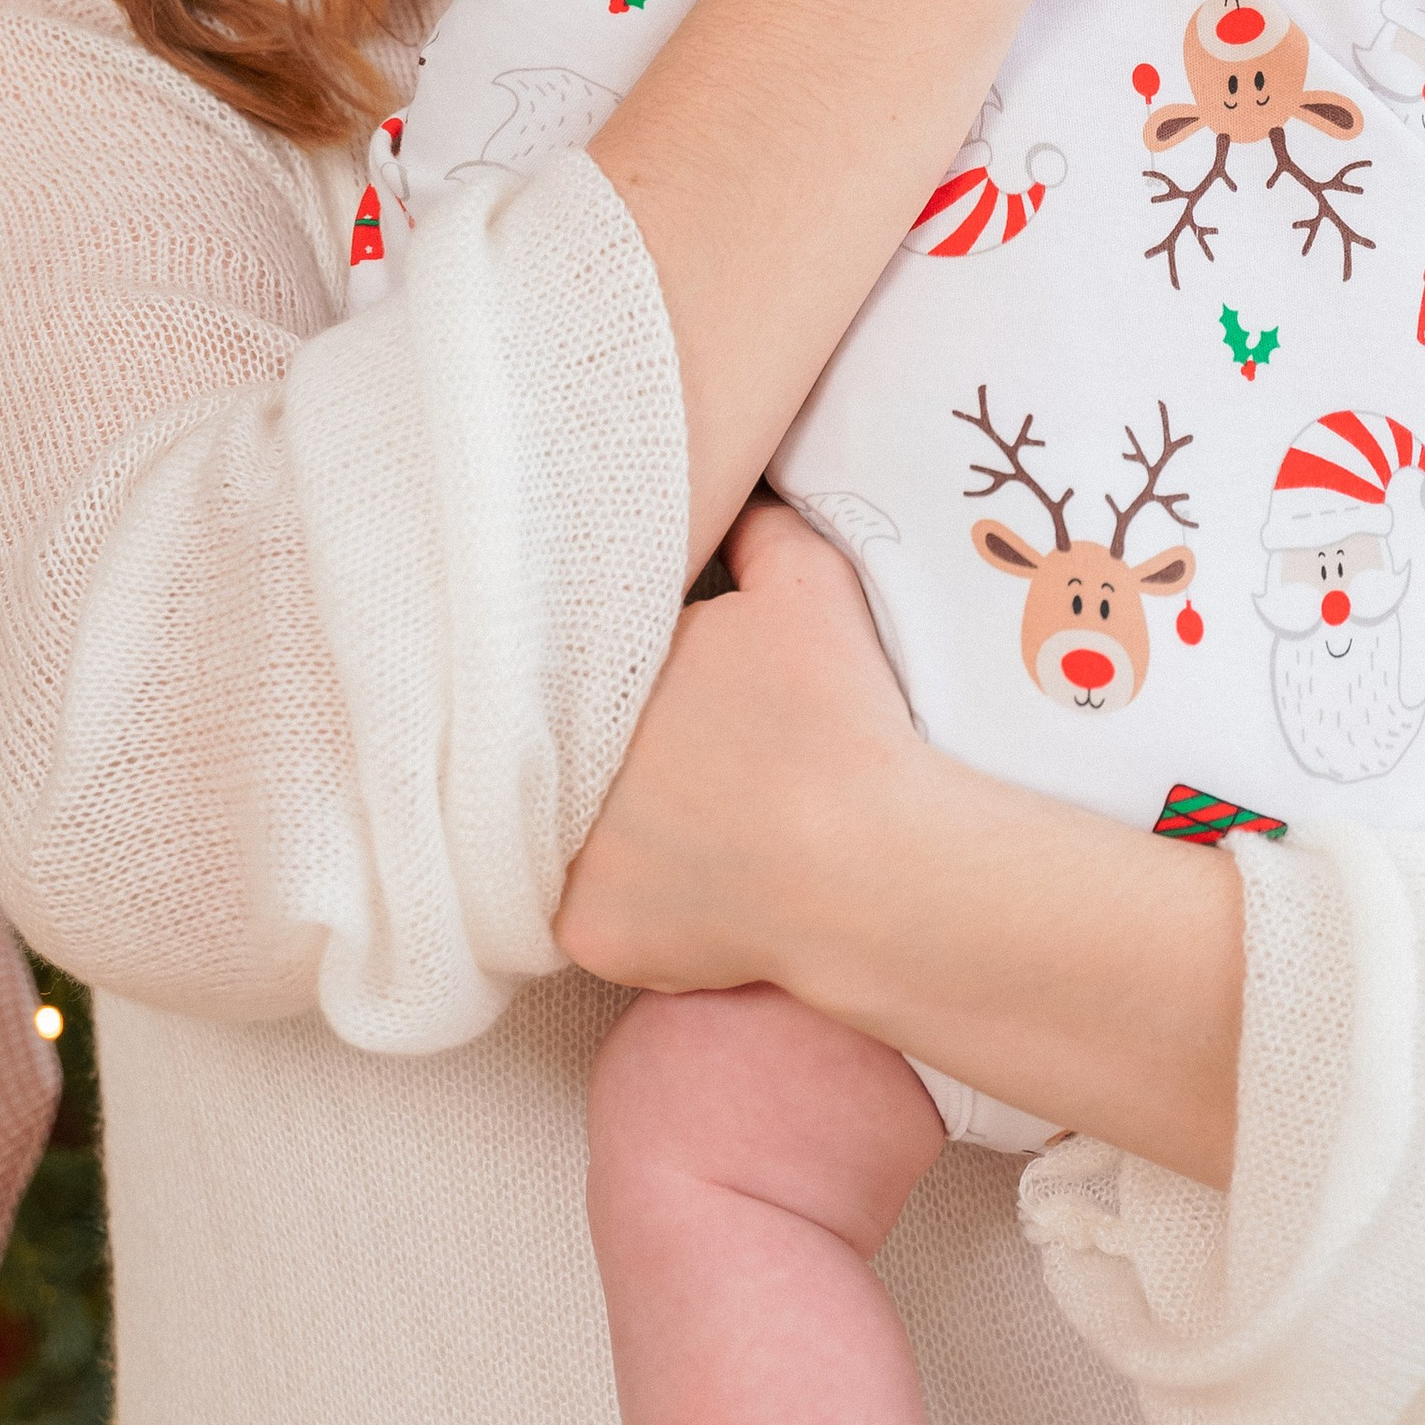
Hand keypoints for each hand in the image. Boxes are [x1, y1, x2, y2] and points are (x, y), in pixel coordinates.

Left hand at [559, 499, 1242, 1183]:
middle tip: (687, 763)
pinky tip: (691, 890)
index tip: (679, 692)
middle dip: (617, 752)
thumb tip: (735, 493)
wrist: (870, 863)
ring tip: (693, 827)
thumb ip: (757, 527)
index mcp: (597, 670)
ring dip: (618, 829)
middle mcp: (554, 756)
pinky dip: (635, 909)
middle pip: (573, 747)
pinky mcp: (585, 932)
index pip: (588, 668)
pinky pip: (593, 918)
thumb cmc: (840, 720)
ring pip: (576, 833)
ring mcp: (564, 854)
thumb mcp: (808, 586)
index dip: (633, 677)